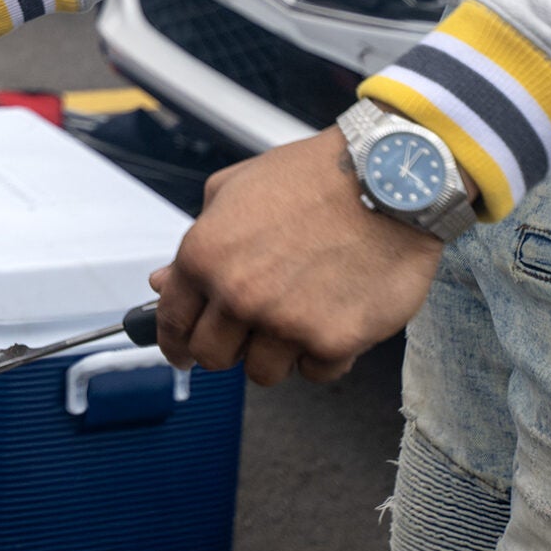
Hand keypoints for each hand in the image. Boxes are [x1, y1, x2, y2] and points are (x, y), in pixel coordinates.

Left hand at [148, 127, 444, 385]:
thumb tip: (163, 283)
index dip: (174, 342)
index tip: (181, 352)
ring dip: (276, 353)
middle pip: (212, 357)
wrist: (387, 178)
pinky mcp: (334, 341)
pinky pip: (316, 373)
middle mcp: (239, 295)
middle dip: (226, 348)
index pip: (171, 322)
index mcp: (205, 256)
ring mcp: (286, 322)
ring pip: (262, 373)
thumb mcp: (233, 190)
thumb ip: (196, 241)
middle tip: (248, 331)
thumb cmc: (312, 177)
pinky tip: (333, 319)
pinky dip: (323, 355)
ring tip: (299, 315)